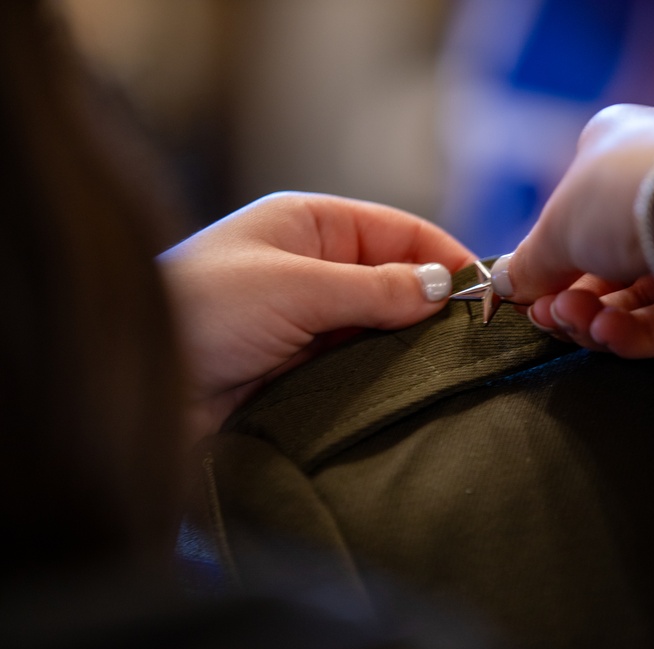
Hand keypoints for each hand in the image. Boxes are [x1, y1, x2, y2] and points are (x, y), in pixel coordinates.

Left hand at [158, 192, 475, 438]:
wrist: (135, 386)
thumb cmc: (201, 310)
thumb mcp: (292, 287)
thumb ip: (373, 287)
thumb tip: (442, 287)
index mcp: (310, 225)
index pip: (398, 230)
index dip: (446, 255)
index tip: (490, 290)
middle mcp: (316, 268)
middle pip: (398, 279)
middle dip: (437, 305)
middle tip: (482, 338)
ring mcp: (312, 321)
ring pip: (383, 327)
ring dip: (413, 345)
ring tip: (458, 368)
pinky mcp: (306, 370)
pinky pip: (362, 366)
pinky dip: (388, 375)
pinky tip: (416, 390)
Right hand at [494, 104, 653, 356]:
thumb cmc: (625, 194)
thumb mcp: (555, 228)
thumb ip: (529, 263)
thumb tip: (506, 284)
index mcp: (619, 148)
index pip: (576, 210)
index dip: (548, 258)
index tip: (527, 293)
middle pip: (602, 260)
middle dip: (569, 297)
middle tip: (548, 316)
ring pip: (635, 294)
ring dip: (595, 316)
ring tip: (578, 323)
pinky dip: (634, 329)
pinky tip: (609, 333)